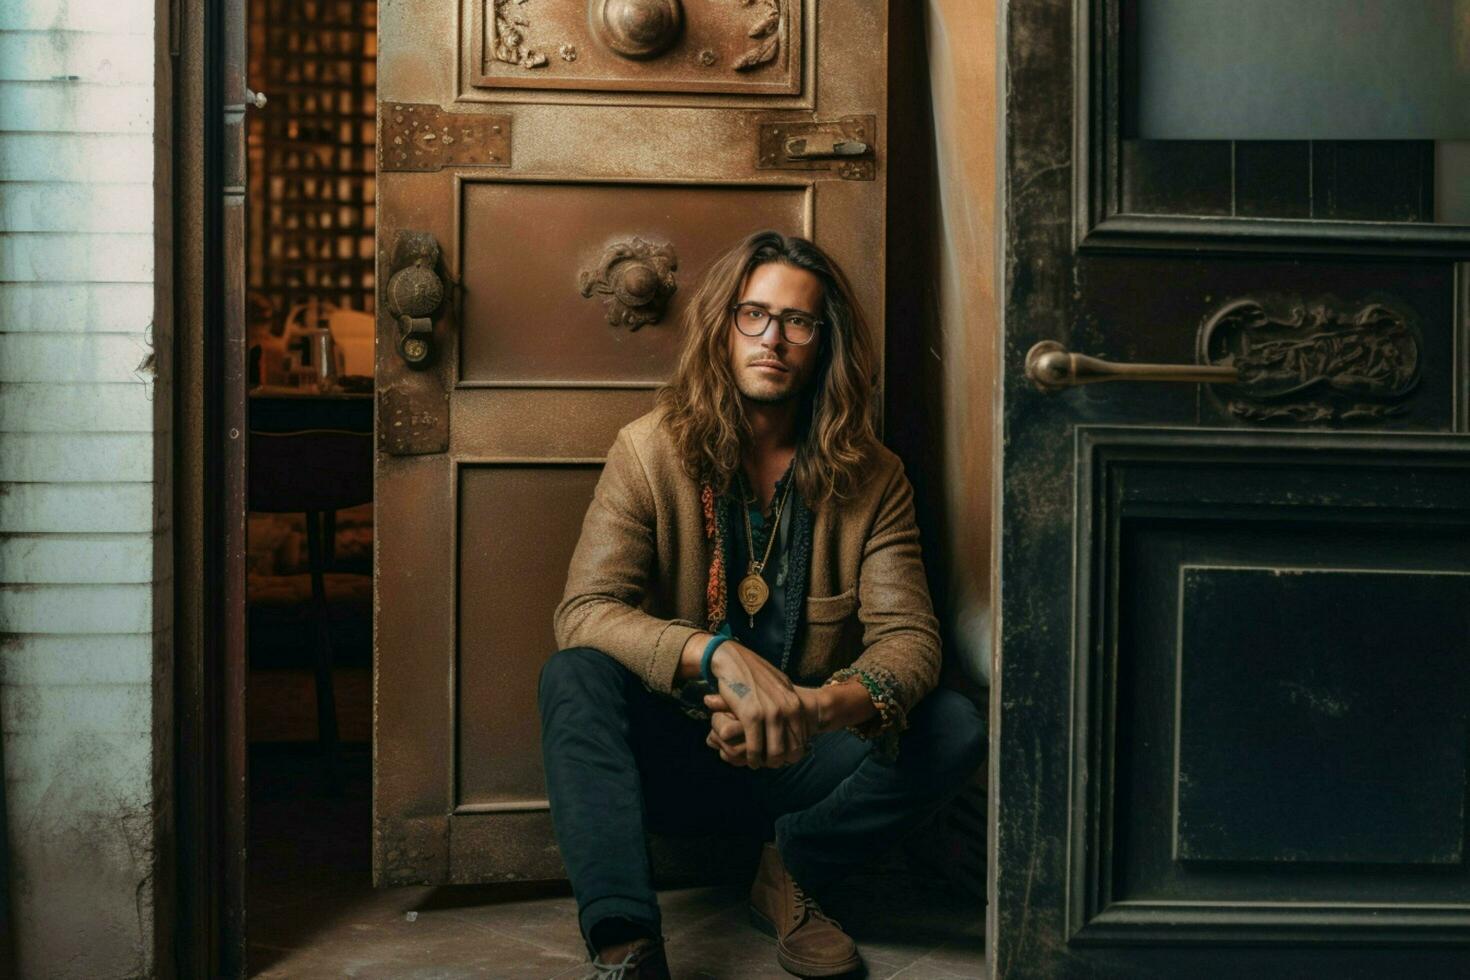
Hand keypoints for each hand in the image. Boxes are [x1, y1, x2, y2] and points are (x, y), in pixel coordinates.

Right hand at [703, 681, 822, 768]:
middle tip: (770, 764)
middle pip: (790, 750)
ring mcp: (770, 713)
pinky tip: (750, 760)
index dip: (793, 754)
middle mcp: (786, 709)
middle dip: (780, 761)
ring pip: (773, 753)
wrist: (732, 660)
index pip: (801, 740)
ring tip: (759, 763)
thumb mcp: (779, 686)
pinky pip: (755, 748)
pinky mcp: (751, 716)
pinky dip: (752, 758)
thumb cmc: (754, 675)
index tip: (783, 758)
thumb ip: (789, 705)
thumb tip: (798, 720)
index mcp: (795, 704)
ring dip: (766, 763)